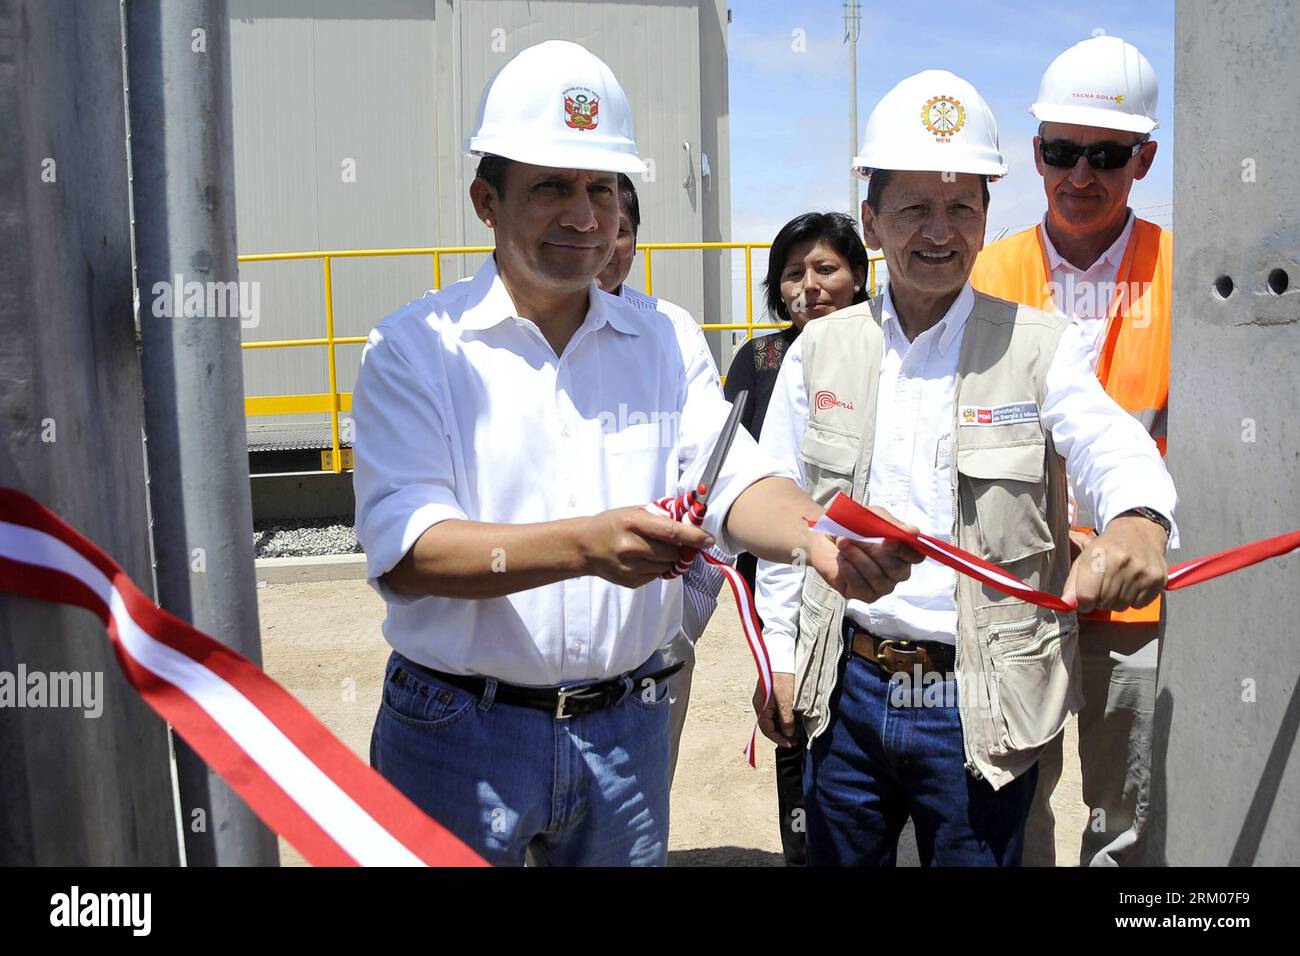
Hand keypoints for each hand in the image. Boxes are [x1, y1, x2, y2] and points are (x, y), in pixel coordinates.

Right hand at [582, 505, 714, 587]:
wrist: (584, 546)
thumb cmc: (612, 524)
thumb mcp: (633, 511)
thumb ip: (660, 515)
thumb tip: (690, 519)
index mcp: (633, 523)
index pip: (670, 531)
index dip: (693, 536)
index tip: (709, 540)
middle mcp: (631, 546)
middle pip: (673, 552)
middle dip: (680, 548)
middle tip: (674, 541)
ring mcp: (630, 567)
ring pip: (668, 566)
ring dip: (669, 558)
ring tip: (653, 549)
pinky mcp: (631, 582)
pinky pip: (658, 575)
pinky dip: (657, 567)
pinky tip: (643, 559)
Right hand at [754, 672, 796, 746]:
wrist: (780, 657)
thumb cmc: (781, 677)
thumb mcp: (786, 700)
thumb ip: (786, 719)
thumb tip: (789, 733)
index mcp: (760, 707)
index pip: (767, 730)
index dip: (779, 739)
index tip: (791, 744)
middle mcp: (760, 705)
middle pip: (769, 725)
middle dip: (782, 734)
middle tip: (795, 740)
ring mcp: (765, 700)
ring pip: (773, 719)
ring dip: (784, 726)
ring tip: (796, 731)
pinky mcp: (771, 695)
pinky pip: (775, 711)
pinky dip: (784, 718)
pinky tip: (792, 719)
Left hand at [805, 506, 924, 603]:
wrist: (824, 537)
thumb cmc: (853, 528)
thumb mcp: (873, 518)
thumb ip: (893, 526)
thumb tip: (913, 532)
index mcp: (903, 553)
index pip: (916, 556)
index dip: (904, 550)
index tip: (888, 540)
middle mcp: (895, 573)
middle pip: (897, 570)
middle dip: (874, 551)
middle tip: (855, 537)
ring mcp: (880, 586)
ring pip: (877, 577)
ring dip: (857, 557)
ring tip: (843, 542)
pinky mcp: (862, 595)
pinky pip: (860, 585)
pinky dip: (848, 568)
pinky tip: (841, 558)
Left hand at [1062, 515, 1166, 612]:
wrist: (1140, 532)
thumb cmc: (1107, 548)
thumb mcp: (1084, 558)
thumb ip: (1073, 582)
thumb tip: (1066, 603)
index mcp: (1099, 556)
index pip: (1086, 596)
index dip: (1083, 602)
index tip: (1086, 598)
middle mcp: (1122, 563)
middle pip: (1104, 604)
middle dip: (1100, 600)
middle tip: (1104, 586)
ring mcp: (1142, 572)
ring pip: (1121, 607)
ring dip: (1116, 600)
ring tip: (1119, 583)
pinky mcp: (1158, 580)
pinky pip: (1139, 605)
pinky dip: (1134, 599)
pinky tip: (1133, 584)